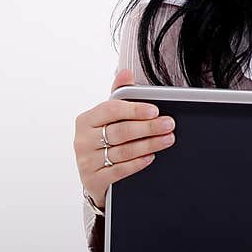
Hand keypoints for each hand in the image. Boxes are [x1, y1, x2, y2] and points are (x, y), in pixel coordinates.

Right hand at [73, 69, 176, 210]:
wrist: (94, 175)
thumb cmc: (103, 141)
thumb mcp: (109, 118)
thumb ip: (119, 95)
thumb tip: (125, 72)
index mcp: (86, 120)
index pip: (111, 110)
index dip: (134, 109)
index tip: (155, 110)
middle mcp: (83, 140)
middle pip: (120, 131)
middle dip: (148, 127)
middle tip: (168, 124)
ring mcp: (86, 161)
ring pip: (123, 151)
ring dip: (149, 144)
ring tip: (167, 139)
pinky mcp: (93, 179)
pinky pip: (119, 170)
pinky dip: (137, 163)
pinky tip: (151, 157)